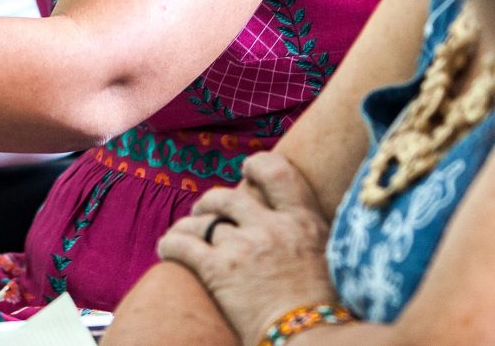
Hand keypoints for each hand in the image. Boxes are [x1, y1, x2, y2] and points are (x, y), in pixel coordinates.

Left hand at [156, 152, 338, 344]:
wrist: (313, 339)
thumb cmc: (324, 311)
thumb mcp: (329, 261)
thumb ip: (306, 239)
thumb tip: (296, 235)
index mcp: (303, 222)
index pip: (277, 173)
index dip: (258, 166)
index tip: (247, 168)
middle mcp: (271, 226)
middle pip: (229, 197)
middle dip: (211, 202)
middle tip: (204, 210)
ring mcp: (243, 246)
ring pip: (202, 222)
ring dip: (188, 225)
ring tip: (182, 233)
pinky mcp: (218, 270)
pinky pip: (183, 245)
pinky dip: (170, 244)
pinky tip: (165, 249)